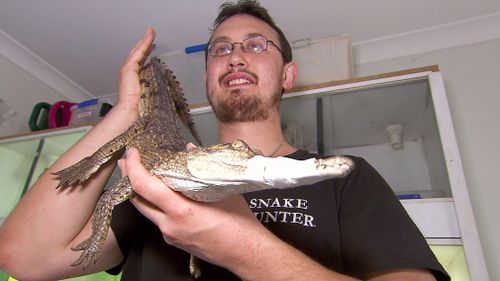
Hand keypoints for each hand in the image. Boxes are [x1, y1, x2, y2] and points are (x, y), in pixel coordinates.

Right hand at [114, 27, 155, 115]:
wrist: (130, 111)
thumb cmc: (140, 108)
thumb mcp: (151, 97)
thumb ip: (156, 91)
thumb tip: (168, 97)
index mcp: (133, 79)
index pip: (141, 62)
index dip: (146, 53)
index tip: (152, 47)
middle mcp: (129, 72)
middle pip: (138, 54)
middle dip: (144, 43)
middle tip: (150, 34)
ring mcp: (127, 69)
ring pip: (138, 51)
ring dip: (145, 40)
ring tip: (151, 31)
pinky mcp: (128, 68)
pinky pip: (139, 52)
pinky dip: (144, 43)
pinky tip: (150, 36)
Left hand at [123, 147, 260, 266]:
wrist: (245, 253)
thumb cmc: (239, 224)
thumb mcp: (222, 190)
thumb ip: (202, 167)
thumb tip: (190, 149)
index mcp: (182, 210)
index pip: (144, 186)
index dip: (134, 167)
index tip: (132, 154)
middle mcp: (171, 225)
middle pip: (137, 200)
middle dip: (129, 178)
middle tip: (128, 161)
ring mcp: (171, 235)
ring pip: (146, 211)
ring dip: (141, 192)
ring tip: (142, 174)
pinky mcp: (174, 240)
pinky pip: (158, 220)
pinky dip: (156, 204)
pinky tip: (163, 195)